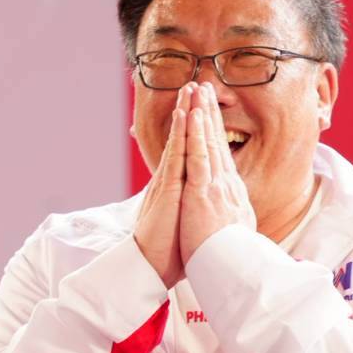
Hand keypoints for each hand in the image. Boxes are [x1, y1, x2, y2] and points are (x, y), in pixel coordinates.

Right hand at [133, 84, 191, 287]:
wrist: (150, 267)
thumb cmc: (167, 251)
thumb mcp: (183, 221)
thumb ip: (188, 207)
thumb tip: (197, 202)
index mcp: (177, 186)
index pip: (188, 152)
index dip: (196, 130)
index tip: (203, 108)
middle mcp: (171, 179)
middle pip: (183, 139)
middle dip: (191, 111)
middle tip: (198, 84)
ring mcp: (168, 182)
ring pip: (179, 141)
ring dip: (185, 113)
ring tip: (191, 88)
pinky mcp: (167, 190)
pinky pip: (176, 157)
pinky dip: (181, 135)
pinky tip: (184, 115)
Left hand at [178, 82, 255, 264]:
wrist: (234, 274)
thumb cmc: (233, 262)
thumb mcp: (236, 236)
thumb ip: (234, 221)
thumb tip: (238, 220)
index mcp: (232, 196)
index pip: (223, 158)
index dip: (217, 134)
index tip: (211, 116)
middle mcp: (228, 186)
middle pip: (218, 142)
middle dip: (211, 114)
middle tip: (205, 88)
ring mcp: (217, 187)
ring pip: (209, 142)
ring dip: (203, 114)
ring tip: (197, 89)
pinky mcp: (203, 192)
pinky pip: (199, 156)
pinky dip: (196, 133)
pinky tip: (192, 114)